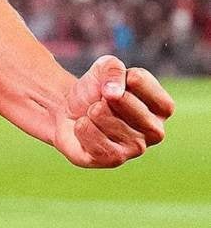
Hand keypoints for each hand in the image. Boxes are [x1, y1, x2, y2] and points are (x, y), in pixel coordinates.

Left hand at [52, 55, 173, 168]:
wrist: (67, 108)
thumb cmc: (95, 88)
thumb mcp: (105, 67)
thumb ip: (114, 69)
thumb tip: (115, 93)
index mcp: (160, 109)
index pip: (155, 95)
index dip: (131, 81)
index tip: (119, 79)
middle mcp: (154, 132)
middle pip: (135, 110)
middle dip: (110, 97)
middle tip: (101, 98)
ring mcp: (135, 149)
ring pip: (112, 123)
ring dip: (94, 111)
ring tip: (92, 112)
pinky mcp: (113, 160)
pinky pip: (97, 143)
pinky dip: (83, 127)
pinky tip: (83, 125)